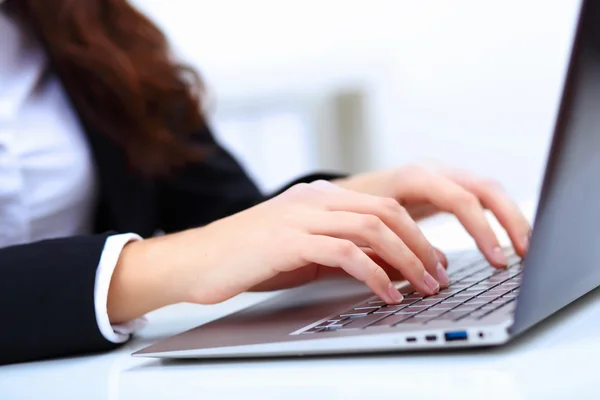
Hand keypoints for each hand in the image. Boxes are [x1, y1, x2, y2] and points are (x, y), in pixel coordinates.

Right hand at [107, 181, 447, 323]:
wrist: (197, 259)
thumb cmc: (248, 256)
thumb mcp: (301, 247)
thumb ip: (340, 248)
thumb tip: (385, 265)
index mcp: (319, 197)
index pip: (382, 205)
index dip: (416, 233)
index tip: (434, 261)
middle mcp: (314, 200)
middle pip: (386, 213)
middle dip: (421, 246)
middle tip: (439, 276)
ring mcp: (301, 216)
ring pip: (372, 229)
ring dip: (406, 260)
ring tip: (423, 287)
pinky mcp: (289, 240)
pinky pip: (345, 252)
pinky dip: (374, 274)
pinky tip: (386, 294)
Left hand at [334, 162, 530, 266]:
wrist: (346, 193)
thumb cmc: (355, 210)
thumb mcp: (371, 226)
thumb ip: (401, 244)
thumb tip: (438, 272)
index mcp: (414, 178)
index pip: (460, 199)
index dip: (481, 230)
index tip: (496, 260)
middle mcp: (433, 171)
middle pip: (484, 188)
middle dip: (509, 220)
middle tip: (525, 254)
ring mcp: (443, 176)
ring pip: (488, 189)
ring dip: (510, 217)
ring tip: (525, 249)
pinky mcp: (448, 186)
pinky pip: (481, 197)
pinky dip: (498, 216)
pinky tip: (509, 238)